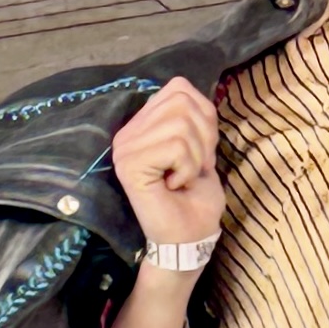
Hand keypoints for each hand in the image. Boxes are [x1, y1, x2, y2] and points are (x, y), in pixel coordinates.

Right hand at [110, 77, 223, 256]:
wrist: (187, 239)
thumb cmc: (195, 199)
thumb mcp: (203, 148)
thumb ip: (196, 117)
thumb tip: (192, 91)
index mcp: (143, 124)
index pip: (179, 88)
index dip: (203, 117)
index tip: (199, 151)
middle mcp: (128, 132)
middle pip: (181, 100)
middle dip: (203, 136)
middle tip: (193, 167)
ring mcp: (125, 148)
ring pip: (180, 124)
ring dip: (195, 156)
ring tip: (183, 178)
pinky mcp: (129, 165)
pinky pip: (175, 146)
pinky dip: (187, 169)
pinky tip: (174, 185)